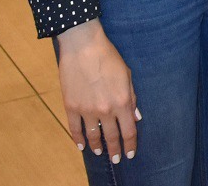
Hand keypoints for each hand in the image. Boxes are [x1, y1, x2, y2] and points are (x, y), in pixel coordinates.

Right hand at [55, 19, 139, 161]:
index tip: (131, 153)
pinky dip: (78, 139)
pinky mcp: (71, 106)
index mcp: (123, 102)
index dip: (130, 144)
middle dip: (115, 150)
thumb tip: (136, 117)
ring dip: (97, 146)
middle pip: (112, 137)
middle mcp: (106, 109)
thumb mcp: (127, 76)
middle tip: (116, 160)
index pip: (129, 131)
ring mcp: (87, 110)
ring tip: (99, 152)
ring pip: (93, 135)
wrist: (83, 47)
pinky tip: (81, 146)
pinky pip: (74, 128)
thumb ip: (132, 98)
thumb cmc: (109, 57)